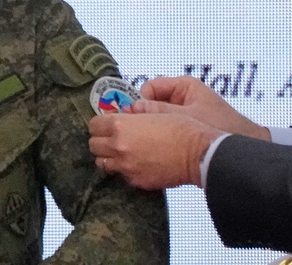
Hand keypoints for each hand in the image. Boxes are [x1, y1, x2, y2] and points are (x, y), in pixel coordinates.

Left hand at [88, 112, 221, 189]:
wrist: (198, 153)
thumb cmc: (182, 127)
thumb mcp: (157, 112)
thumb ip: (136, 115)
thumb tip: (126, 114)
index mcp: (121, 125)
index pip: (94, 125)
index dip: (100, 123)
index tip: (108, 123)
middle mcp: (118, 147)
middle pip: (93, 145)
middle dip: (101, 140)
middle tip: (113, 138)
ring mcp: (126, 166)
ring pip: (102, 163)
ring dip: (109, 156)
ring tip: (122, 152)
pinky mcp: (136, 181)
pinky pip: (121, 175)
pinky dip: (124, 169)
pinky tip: (136, 163)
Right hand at [132, 76, 269, 140]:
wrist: (245, 149)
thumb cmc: (221, 127)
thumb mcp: (186, 118)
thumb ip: (158, 112)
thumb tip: (131, 110)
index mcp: (183, 86)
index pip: (150, 88)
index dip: (140, 103)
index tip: (135, 120)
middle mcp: (182, 95)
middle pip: (151, 103)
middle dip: (145, 117)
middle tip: (140, 133)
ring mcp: (184, 111)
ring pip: (157, 118)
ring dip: (154, 129)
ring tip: (152, 143)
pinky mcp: (187, 126)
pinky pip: (166, 128)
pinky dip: (162, 137)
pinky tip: (161, 149)